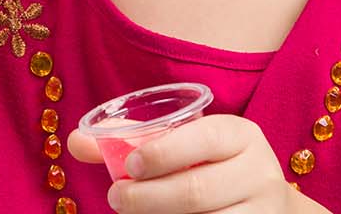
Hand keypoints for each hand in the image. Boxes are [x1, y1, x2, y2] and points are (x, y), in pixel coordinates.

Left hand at [68, 115, 314, 212]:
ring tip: (133, 212)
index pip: (205, 138)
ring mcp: (264, 211)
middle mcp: (259, 172)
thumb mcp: (182, 145)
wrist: (265, 204)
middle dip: (149, 197)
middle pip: (198, 190)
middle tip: (116, 197)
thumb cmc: (209, 165)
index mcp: (241, 135)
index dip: (164, 152)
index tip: (130, 165)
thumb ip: (132, 141)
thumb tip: (75, 142)